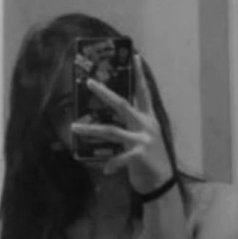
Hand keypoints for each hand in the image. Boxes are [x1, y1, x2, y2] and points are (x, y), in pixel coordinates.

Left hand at [71, 54, 172, 193]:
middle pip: (122, 105)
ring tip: (74, 127)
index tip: (135, 56)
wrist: (163, 182)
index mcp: (148, 119)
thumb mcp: (145, 139)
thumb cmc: (151, 159)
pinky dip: (112, 164)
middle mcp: (146, 126)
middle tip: (89, 82)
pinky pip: (120, 158)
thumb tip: (112, 121)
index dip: (140, 75)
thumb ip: (132, 128)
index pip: (144, 93)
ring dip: (91, 128)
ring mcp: (143, 140)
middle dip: (105, 93)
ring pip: (112, 130)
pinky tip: (106, 170)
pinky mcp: (140, 155)